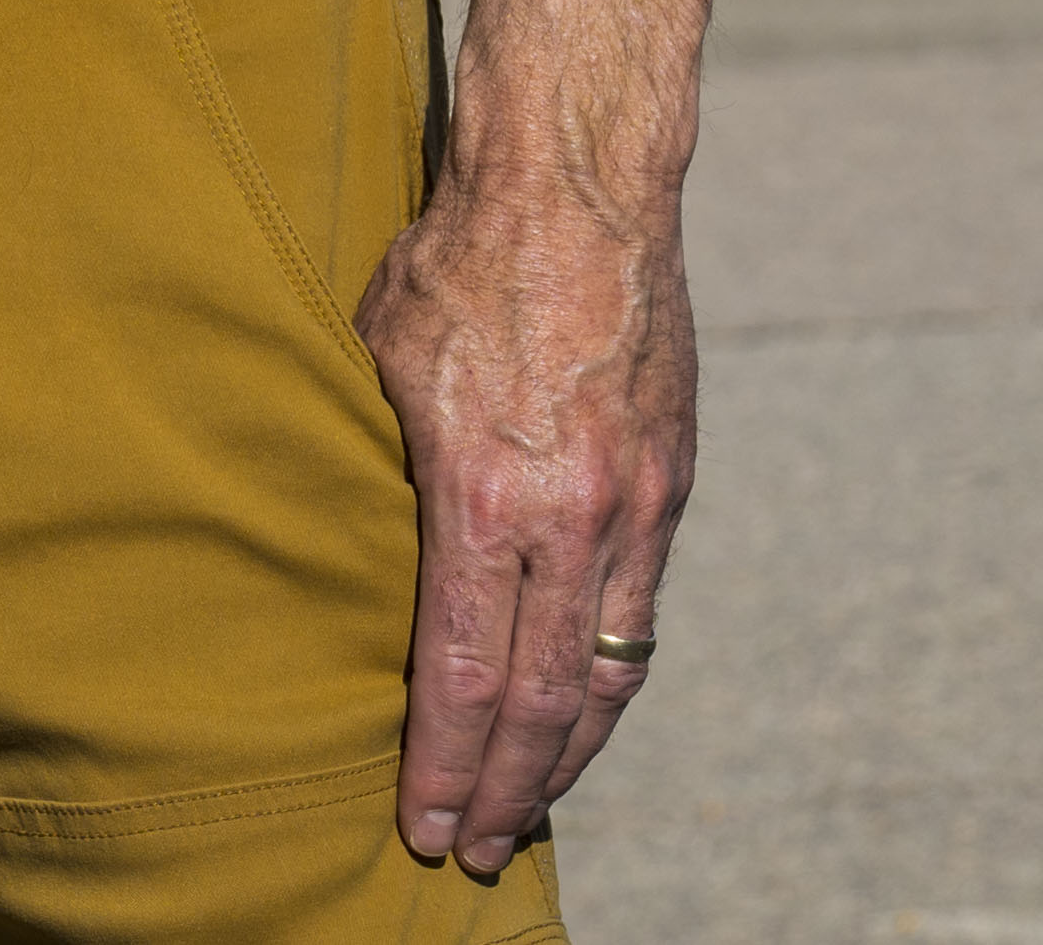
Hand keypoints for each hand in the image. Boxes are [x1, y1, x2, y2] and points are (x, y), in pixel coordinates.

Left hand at [359, 157, 696, 868]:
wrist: (575, 189)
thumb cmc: (452, 263)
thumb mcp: (381, 360)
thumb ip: (389, 466)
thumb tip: (371, 545)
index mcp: (485, 492)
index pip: (462, 670)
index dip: (445, 760)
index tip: (424, 822)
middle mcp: (574, 516)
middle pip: (543, 700)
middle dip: (508, 789)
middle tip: (473, 853)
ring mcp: (635, 506)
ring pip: (606, 674)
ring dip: (566, 757)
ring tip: (526, 813)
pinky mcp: (671, 486)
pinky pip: (638, 612)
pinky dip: (606, 681)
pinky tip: (574, 718)